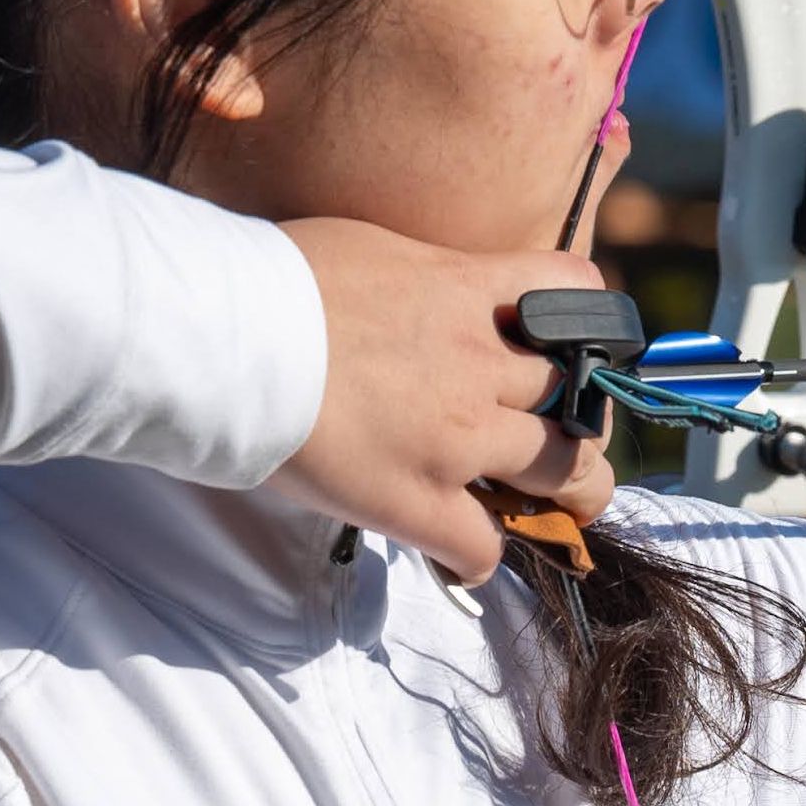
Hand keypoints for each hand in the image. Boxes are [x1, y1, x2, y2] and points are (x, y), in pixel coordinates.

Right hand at [272, 221, 623, 582]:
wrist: (221, 336)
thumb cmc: (271, 278)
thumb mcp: (367, 245)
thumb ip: (417, 276)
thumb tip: (422, 287)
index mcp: (465, 291)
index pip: (571, 287)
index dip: (585, 316)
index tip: (574, 341)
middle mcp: (477, 365)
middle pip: (575, 393)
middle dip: (580, 415)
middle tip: (567, 436)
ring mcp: (454, 438)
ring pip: (560, 470)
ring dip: (569, 490)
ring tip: (563, 506)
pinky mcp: (413, 500)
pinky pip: (481, 546)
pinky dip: (480, 558)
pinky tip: (465, 559)